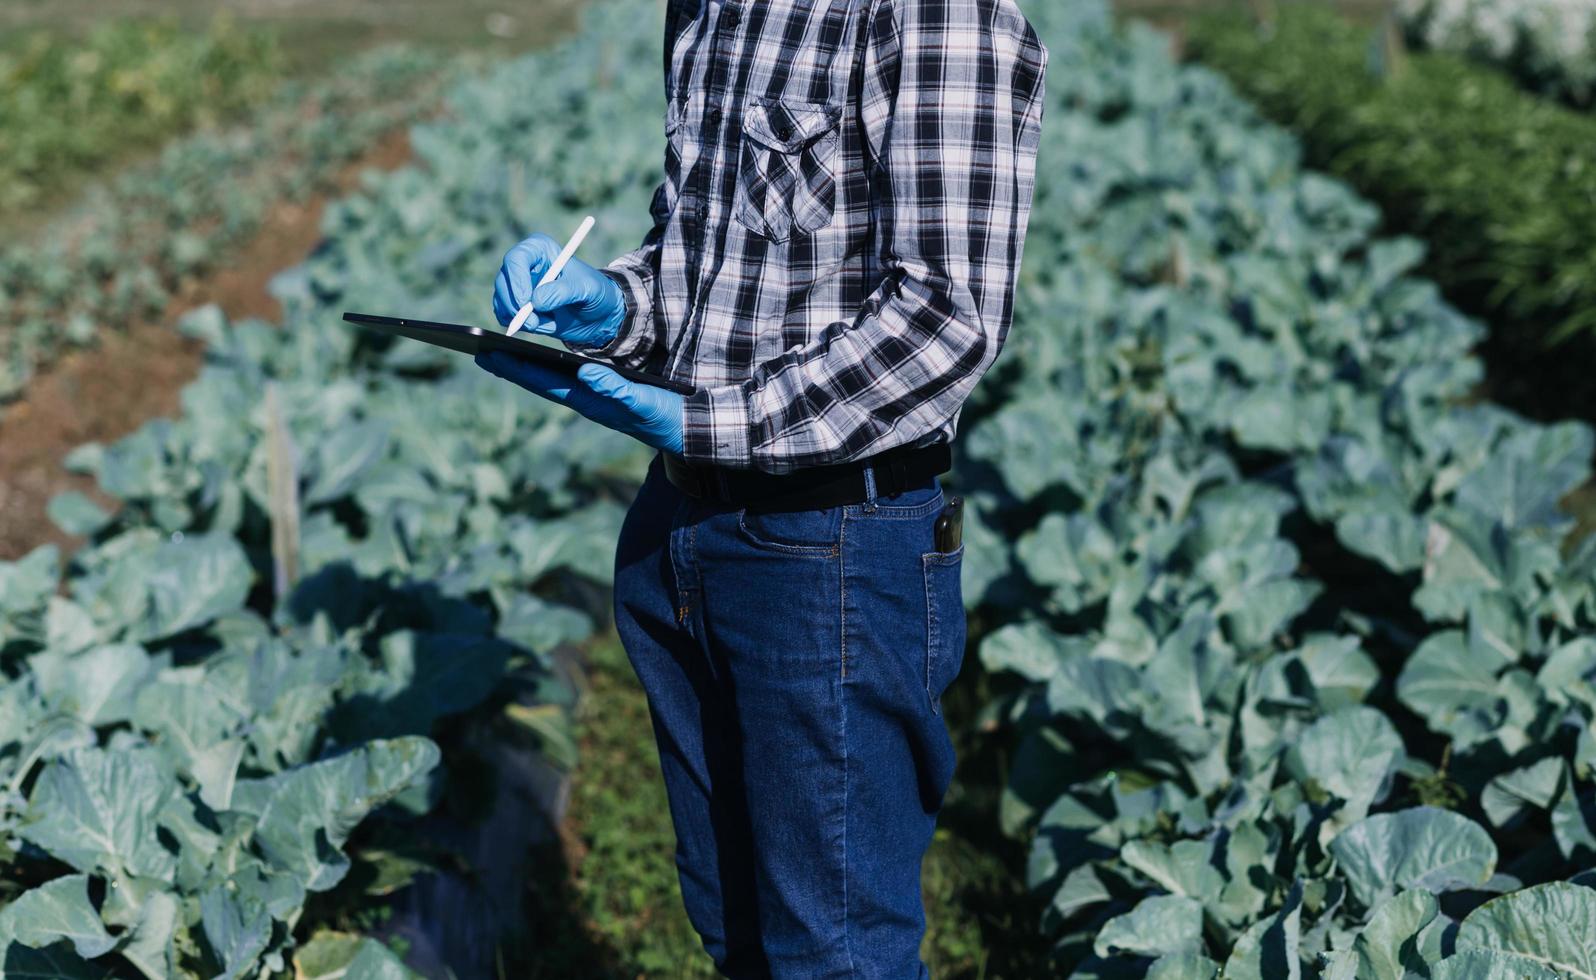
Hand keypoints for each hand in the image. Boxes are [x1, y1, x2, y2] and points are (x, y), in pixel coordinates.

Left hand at [477, 352, 683, 453]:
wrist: (683, 429)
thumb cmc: (665, 415)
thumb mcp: (644, 402)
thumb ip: (617, 389)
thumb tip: (586, 373)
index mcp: (591, 401)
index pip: (546, 383)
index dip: (517, 368)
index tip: (490, 354)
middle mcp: (585, 401)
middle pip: (540, 383)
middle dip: (511, 367)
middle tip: (480, 352)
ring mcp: (592, 400)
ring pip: (550, 383)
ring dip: (524, 370)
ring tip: (500, 356)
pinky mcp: (602, 397)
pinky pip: (566, 383)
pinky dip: (546, 372)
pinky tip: (538, 365)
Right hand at [491, 233, 624, 348]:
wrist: (598, 314)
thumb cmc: (595, 293)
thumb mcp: (586, 289)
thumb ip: (562, 292)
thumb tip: (536, 301)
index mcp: (540, 249)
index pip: (516, 258)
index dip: (517, 281)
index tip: (527, 302)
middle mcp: (524, 264)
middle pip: (503, 281)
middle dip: (516, 306)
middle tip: (534, 323)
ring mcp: (517, 284)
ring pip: (502, 300)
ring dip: (521, 318)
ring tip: (549, 322)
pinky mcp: (515, 303)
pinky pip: (504, 315)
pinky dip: (520, 325)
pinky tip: (542, 324)